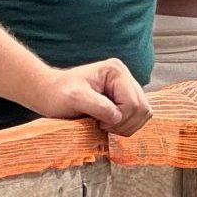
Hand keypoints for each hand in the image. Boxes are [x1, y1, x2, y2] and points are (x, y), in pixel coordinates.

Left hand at [34, 60, 152, 136]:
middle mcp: (125, 75)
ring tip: (104, 124)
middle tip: (102, 125)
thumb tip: (117, 116)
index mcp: (116, 70)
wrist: (51, 93)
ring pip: (144, 113)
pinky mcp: (126, 97)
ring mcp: (127, 86)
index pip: (132, 103)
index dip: (118, 119)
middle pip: (142, 109)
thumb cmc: (58, 94)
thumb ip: (97, 106)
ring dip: (126, 126)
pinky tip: (108, 123)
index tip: (97, 122)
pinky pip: (138, 116)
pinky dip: (126, 125)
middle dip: (124, 124)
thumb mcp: (74, 99)